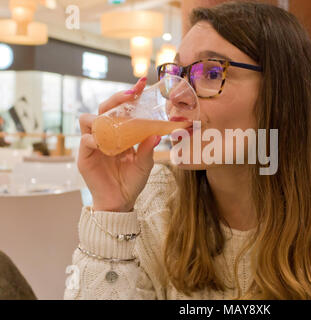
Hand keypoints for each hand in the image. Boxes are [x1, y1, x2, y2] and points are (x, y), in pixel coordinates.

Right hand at [77, 77, 160, 211]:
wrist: (120, 201)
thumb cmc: (132, 181)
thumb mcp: (145, 164)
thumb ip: (148, 149)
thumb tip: (158, 133)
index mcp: (120, 133)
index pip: (121, 109)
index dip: (128, 96)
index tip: (141, 84)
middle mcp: (105, 134)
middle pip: (103, 108)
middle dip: (116, 98)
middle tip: (131, 95)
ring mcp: (93, 144)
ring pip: (87, 119)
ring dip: (101, 117)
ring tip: (115, 122)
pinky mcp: (84, 156)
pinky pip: (84, 140)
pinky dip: (93, 139)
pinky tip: (104, 144)